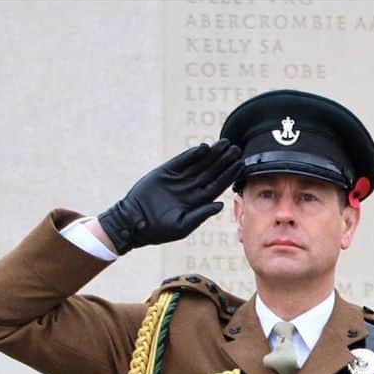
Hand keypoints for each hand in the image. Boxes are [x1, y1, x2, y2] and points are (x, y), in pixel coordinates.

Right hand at [98, 142, 241, 253]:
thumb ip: (201, 215)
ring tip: (225, 143)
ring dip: (212, 154)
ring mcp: (179, 179)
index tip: (240, 165)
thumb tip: (220, 205)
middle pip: (212, 171)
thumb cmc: (159, 230)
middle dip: (224, 160)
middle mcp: (191, 188)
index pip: (218, 185)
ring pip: (199, 164)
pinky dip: (191, 154)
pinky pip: (181, 161)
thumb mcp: (182, 226)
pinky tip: (203, 148)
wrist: (133, 222)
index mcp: (198, 201)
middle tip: (237, 149)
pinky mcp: (165, 172)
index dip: (229, 175)